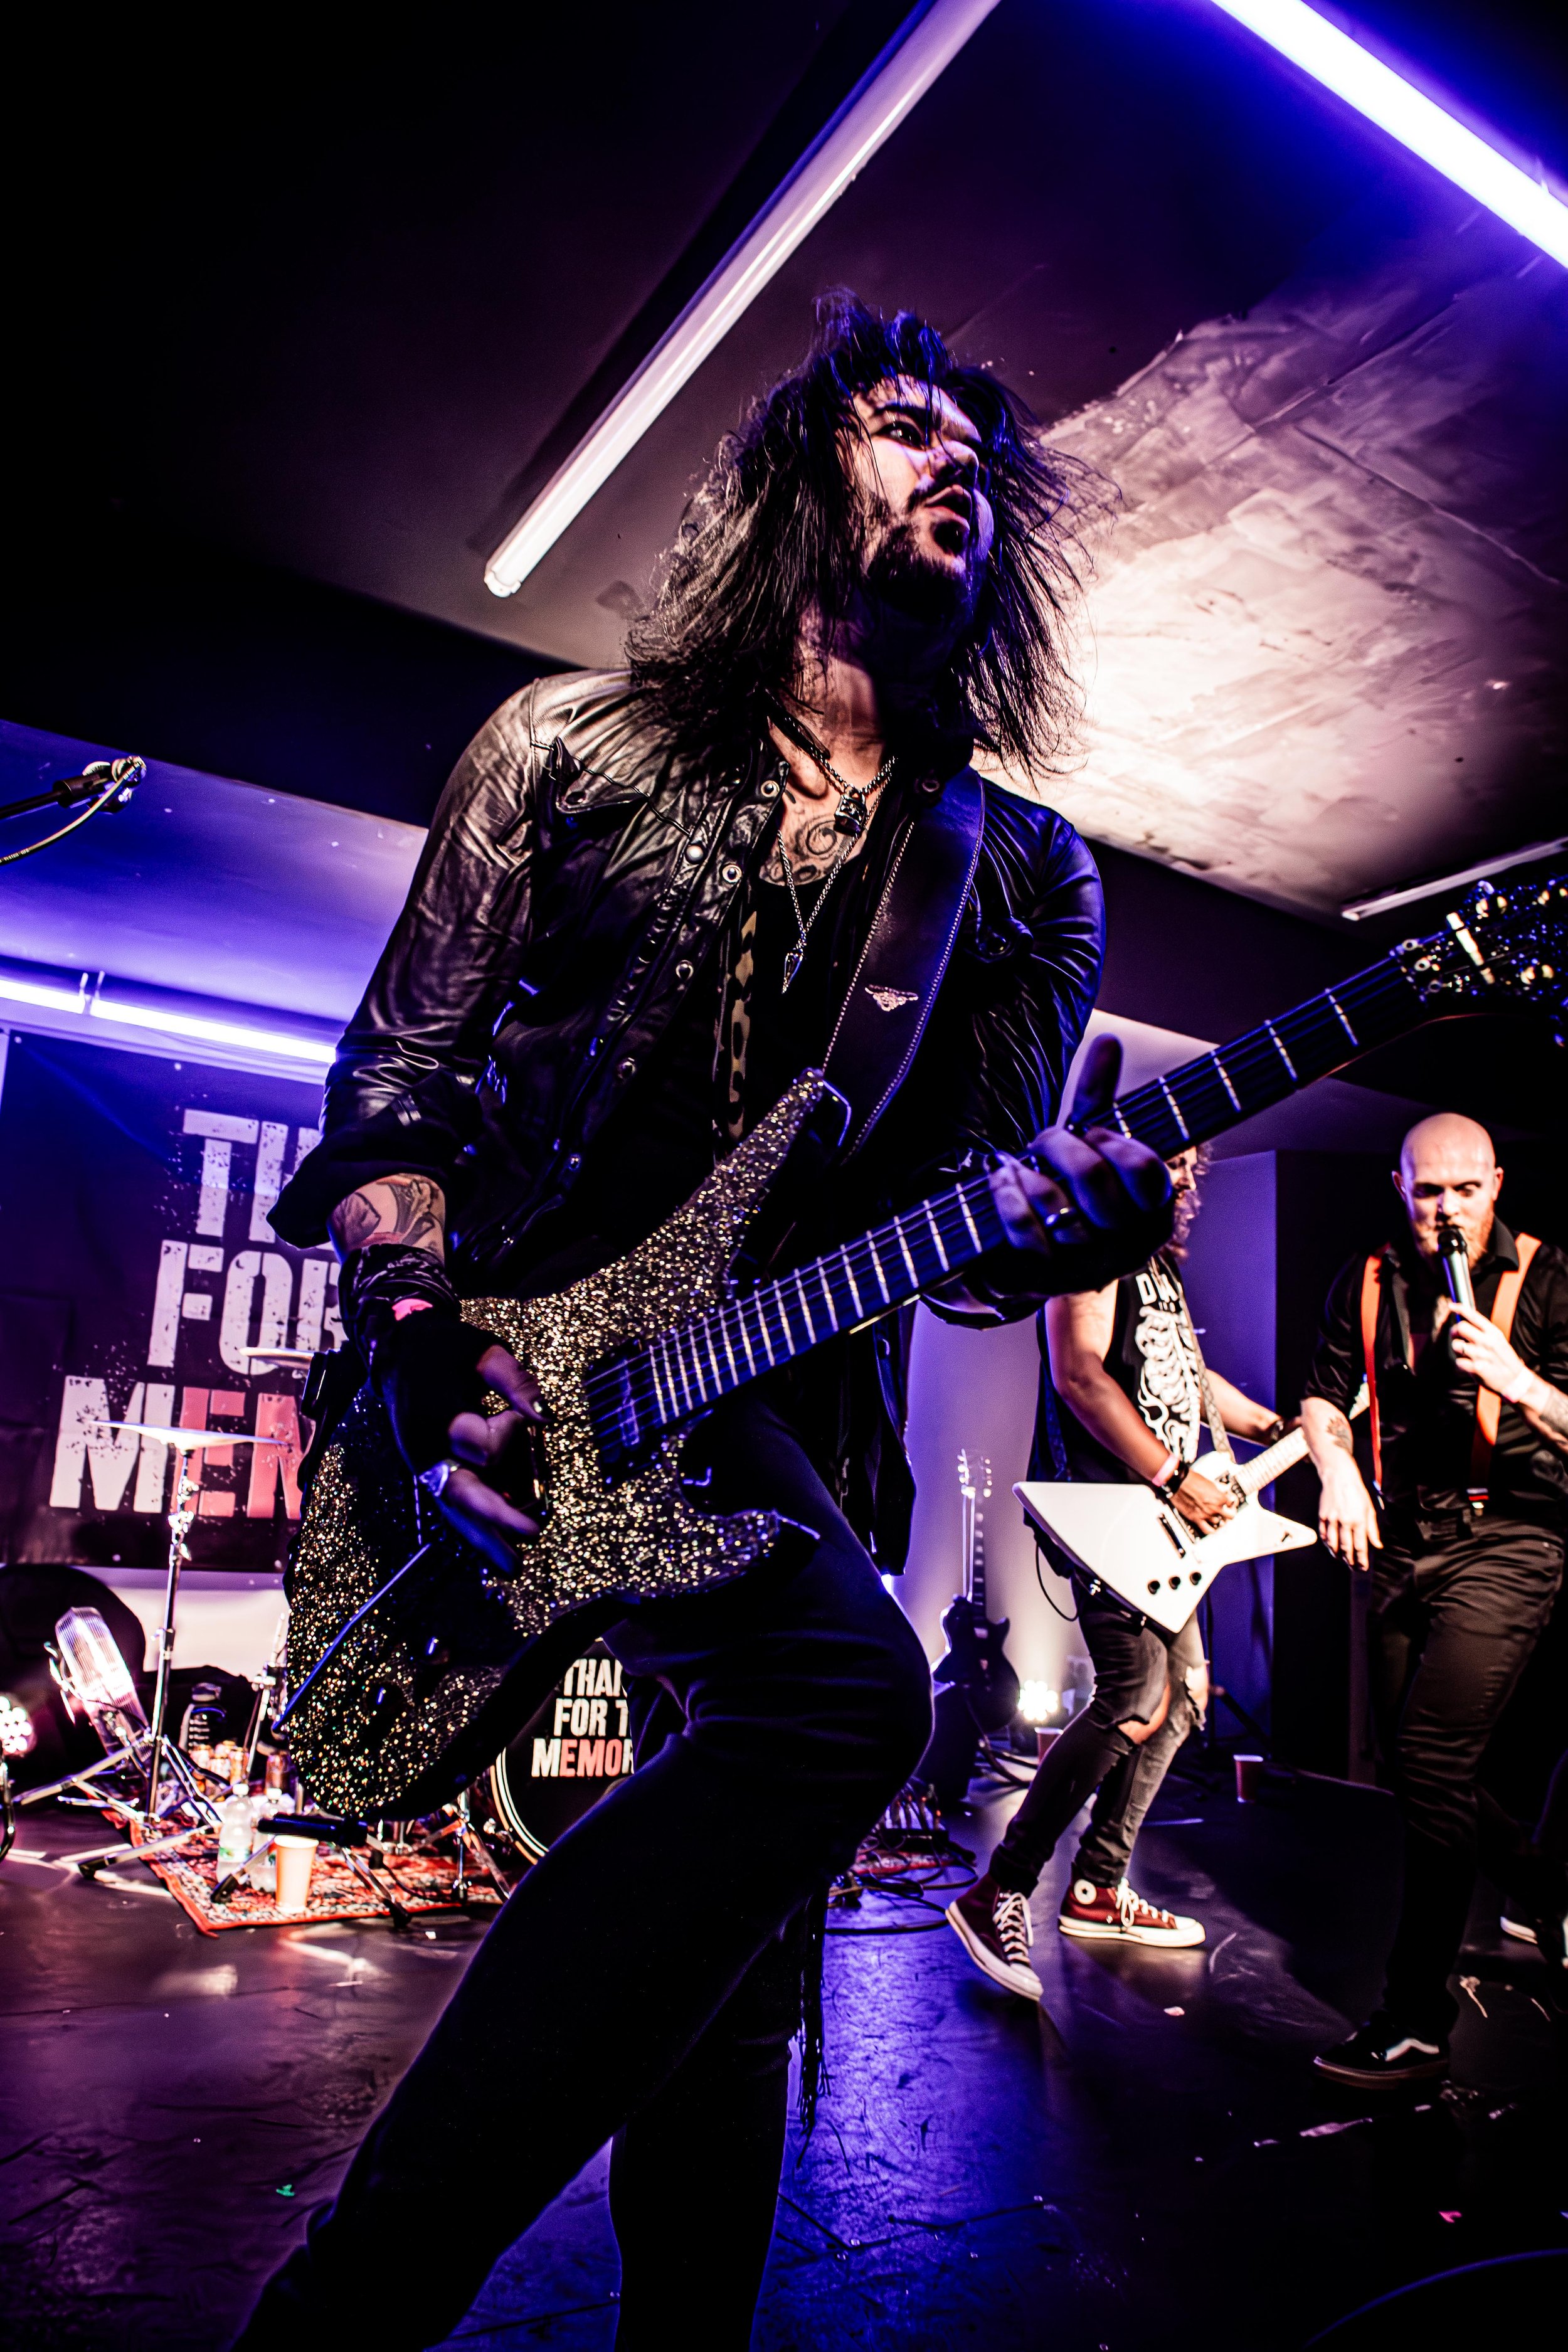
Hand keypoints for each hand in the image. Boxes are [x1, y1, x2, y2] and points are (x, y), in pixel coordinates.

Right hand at [373, 1317, 549, 1571]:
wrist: (399, 1351)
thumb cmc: (446, 1349)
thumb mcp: (484, 1351)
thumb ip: (516, 1381)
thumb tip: (545, 1420)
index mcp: (435, 1419)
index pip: (484, 1446)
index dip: (510, 1432)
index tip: (517, 1414)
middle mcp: (425, 1451)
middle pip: (463, 1493)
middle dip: (497, 1517)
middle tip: (532, 1534)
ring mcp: (424, 1467)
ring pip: (455, 1510)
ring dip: (485, 1539)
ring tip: (514, 1566)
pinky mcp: (428, 1473)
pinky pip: (451, 1506)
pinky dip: (473, 1529)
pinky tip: (496, 1550)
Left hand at [986, 1037, 1173, 1294]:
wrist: (1024, 1257)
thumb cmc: (1065, 1194)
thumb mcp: (1086, 1147)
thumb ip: (1100, 1098)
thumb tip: (1108, 1041)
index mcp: (1153, 1216)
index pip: (1148, 1171)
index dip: (1113, 1143)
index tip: (1094, 1135)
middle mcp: (1127, 1249)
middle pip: (1096, 1182)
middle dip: (1061, 1149)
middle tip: (1045, 1144)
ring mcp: (1086, 1269)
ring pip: (1058, 1205)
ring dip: (1028, 1172)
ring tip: (1016, 1165)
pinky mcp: (1044, 1281)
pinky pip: (1025, 1231)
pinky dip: (1007, 1196)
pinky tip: (1000, 1181)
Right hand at [1171, 1466, 1238, 1533]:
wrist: (1178, 1482)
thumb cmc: (1192, 1480)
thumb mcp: (1210, 1482)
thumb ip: (1220, 1488)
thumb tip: (1226, 1489)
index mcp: (1220, 1498)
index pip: (1233, 1503)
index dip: (1232, 1501)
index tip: (1230, 1501)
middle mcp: (1215, 1508)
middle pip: (1231, 1516)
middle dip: (1229, 1512)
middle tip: (1226, 1510)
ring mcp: (1206, 1514)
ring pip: (1219, 1522)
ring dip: (1218, 1518)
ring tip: (1215, 1514)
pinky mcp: (1196, 1518)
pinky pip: (1208, 1530)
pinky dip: (1212, 1530)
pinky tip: (1212, 1527)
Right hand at [1317, 1455, 1380, 1570]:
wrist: (1339, 1477)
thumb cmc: (1356, 1493)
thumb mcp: (1370, 1509)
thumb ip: (1373, 1530)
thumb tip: (1377, 1545)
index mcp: (1359, 1520)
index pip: (1360, 1546)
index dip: (1362, 1560)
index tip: (1363, 1567)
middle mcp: (1345, 1521)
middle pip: (1346, 1548)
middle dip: (1350, 1561)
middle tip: (1353, 1567)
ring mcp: (1332, 1519)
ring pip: (1333, 1544)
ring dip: (1337, 1555)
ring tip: (1342, 1560)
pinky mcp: (1322, 1516)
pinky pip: (1323, 1535)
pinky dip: (1327, 1544)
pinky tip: (1331, 1548)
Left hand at [1445, 1301, 1534, 1401]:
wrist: (1515, 1381)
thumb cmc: (1504, 1359)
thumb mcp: (1499, 1341)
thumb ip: (1483, 1331)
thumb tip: (1464, 1320)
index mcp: (1494, 1333)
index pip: (1474, 1316)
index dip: (1460, 1308)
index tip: (1452, 1305)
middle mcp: (1487, 1342)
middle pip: (1461, 1327)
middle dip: (1454, 1331)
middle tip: (1457, 1336)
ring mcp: (1481, 1355)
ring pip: (1456, 1345)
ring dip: (1457, 1349)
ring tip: (1465, 1354)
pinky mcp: (1477, 1368)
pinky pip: (1459, 1361)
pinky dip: (1461, 1363)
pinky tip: (1469, 1365)